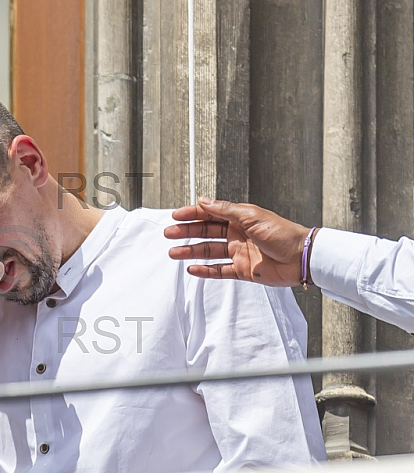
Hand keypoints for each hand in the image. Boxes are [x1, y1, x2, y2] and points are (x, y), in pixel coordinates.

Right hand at [163, 197, 313, 286]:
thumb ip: (226, 210)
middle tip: (170, 233)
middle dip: (187, 232)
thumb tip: (205, 201)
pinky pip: (219, 270)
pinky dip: (205, 270)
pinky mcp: (243, 270)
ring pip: (209, 251)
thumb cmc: (284, 234)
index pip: (210, 214)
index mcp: (240, 218)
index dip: (193, 214)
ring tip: (174, 252)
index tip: (176, 216)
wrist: (302, 258)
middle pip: (206, 232)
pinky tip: (193, 268)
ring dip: (191, 251)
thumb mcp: (252, 216)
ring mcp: (239, 252)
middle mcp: (237, 234)